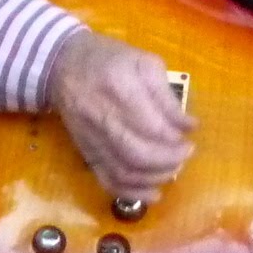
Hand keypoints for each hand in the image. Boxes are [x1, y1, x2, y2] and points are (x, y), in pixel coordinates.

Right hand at [46, 28, 195, 201]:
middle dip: (168, 161)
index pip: (151, 126)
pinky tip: (152, 194)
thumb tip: (189, 126)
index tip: (189, 139)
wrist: (62, 65)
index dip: (174, 139)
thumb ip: (167, 96)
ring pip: (123, 171)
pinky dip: (131, 192)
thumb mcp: (145, 62)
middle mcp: (102, 117)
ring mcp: (91, 138)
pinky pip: (106, 179)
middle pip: (137, 154)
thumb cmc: (110, 59)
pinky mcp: (85, 151)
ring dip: (154, 178)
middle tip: (185, 155)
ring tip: (173, 169)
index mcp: (120, 88)